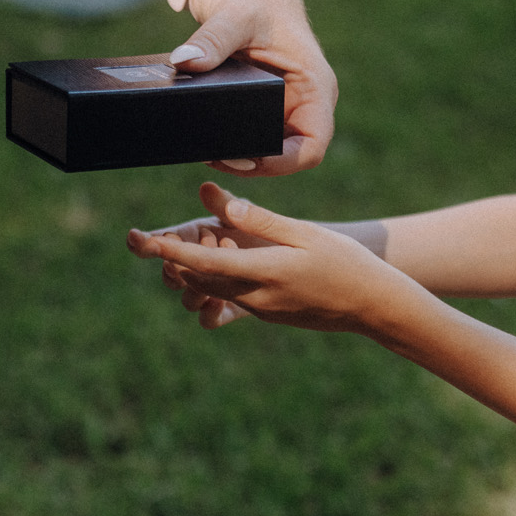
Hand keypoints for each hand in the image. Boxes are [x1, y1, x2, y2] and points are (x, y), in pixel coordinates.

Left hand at [126, 183, 397, 332]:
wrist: (373, 305)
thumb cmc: (345, 262)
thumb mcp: (305, 233)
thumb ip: (260, 219)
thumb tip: (219, 202)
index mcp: (265, 272)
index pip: (204, 263)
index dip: (168, 251)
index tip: (141, 239)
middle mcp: (258, 296)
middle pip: (198, 280)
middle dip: (173, 260)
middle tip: (156, 236)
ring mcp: (262, 309)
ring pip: (212, 290)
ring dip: (195, 269)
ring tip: (196, 241)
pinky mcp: (268, 314)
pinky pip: (231, 296)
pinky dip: (217, 278)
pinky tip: (222, 255)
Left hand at [167, 0, 336, 175]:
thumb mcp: (236, 14)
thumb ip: (213, 39)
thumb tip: (185, 62)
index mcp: (315, 88)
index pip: (313, 145)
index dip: (284, 163)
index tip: (247, 160)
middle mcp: (305, 104)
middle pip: (289, 156)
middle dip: (254, 163)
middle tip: (213, 158)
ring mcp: (284, 109)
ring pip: (269, 152)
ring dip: (241, 158)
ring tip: (205, 152)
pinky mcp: (263, 108)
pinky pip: (252, 137)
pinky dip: (231, 143)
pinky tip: (205, 141)